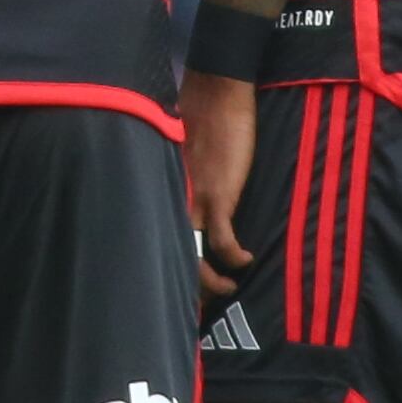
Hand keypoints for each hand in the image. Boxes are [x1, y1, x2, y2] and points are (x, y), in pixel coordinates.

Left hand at [183, 70, 257, 298]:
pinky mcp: (219, 196)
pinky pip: (223, 240)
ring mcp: (195, 201)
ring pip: (194, 256)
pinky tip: (245, 261)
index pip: (157, 238)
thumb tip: (190, 191)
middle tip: (197, 308)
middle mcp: (174, 202)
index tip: (170, 287)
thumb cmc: (203, 119)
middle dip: (185, 286)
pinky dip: (234, 257)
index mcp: (165, 193)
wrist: (217, 95)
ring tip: (227, 290)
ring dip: (211, 280)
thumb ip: (184, 176)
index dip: (164, 265)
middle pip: (171, 256)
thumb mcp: (186, 155)